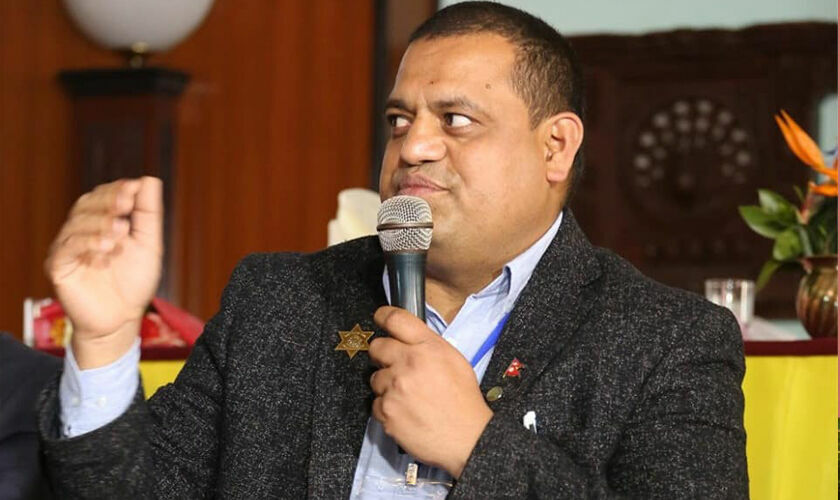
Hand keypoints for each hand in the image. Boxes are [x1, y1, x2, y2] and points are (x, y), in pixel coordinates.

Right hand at [45, 177, 163, 368]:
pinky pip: (67, 249)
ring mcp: (67, 249)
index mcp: (99, 223)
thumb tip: (148, 180)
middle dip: (107, 201)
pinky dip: (88, 244)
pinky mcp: (59, 268)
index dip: (116, 190)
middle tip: (127, 202)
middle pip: (86, 205)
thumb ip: (148, 213)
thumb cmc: (134, 282)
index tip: (134, 188)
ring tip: (121, 231)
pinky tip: (107, 249)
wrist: (123, 319)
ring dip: (100, 223)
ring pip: (76, 224)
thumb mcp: (149, 244)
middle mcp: (80, 232)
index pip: (102, 197)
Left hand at [369, 306, 492, 478]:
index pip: (395, 319)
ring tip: (407, 396)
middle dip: (383, 355)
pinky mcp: (386, 411)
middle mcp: (408, 363)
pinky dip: (387, 408)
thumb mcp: (454, 360)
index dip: (383, 316)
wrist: (467, 438)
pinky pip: (376, 403)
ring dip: (386, 385)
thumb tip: (407, 339)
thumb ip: (427, 345)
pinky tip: (405, 412)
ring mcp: (394, 388)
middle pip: (376, 347)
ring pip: (375, 378)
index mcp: (428, 348)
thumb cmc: (464, 401)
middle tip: (396, 367)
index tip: (380, 318)